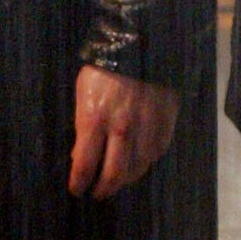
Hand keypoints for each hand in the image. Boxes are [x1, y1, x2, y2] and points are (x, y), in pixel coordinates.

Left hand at [68, 66, 178, 199]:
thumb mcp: (82, 92)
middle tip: (97, 194)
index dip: (78, 183)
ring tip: (116, 184)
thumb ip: (82, 125)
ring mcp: (145, 128)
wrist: (140, 45)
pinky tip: (137, 164)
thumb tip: (80, 155)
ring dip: (124, 181)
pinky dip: (145, 163)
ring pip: (136, 169)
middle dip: (102, 190)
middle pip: (112, 175)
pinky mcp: (164, 123)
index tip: (76, 190)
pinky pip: (155, 154)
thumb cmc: (104, 68)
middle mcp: (120, 129)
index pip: (84, 165)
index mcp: (94, 120)